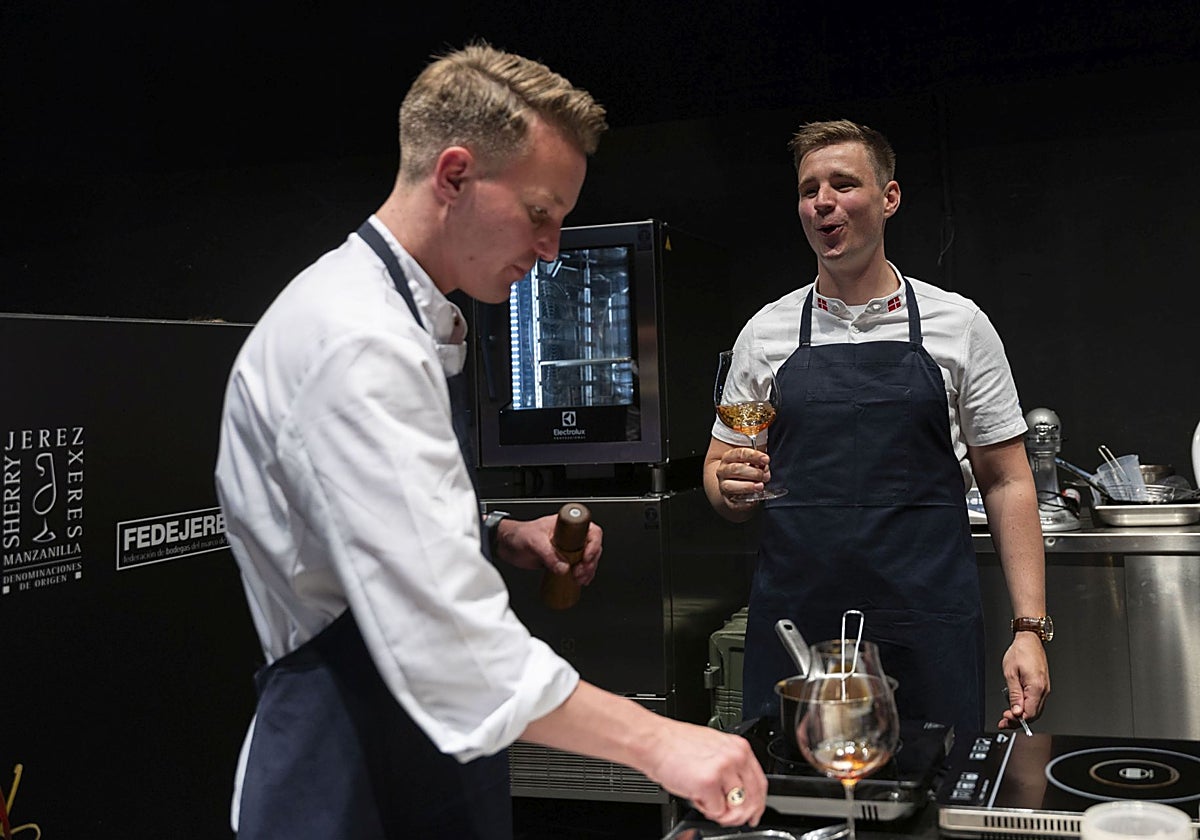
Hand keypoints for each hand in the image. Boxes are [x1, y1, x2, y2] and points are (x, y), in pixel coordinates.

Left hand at [492, 514, 601, 585]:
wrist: (505, 545)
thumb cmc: (518, 535)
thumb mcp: (534, 542)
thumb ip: (548, 555)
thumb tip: (563, 568)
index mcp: (566, 524)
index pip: (590, 530)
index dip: (593, 544)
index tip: (586, 557)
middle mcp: (569, 535)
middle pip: (592, 546)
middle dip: (590, 562)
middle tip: (580, 572)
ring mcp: (567, 548)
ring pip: (587, 558)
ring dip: (587, 570)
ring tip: (579, 579)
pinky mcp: (562, 559)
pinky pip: (577, 566)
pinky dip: (581, 575)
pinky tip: (578, 581)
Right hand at [645, 718, 766, 826]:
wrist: (653, 741)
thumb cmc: (675, 745)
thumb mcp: (713, 748)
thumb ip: (730, 767)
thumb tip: (739, 792)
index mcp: (739, 748)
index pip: (760, 784)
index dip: (758, 804)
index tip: (754, 814)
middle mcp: (735, 757)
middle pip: (752, 799)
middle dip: (739, 815)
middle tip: (725, 817)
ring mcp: (723, 770)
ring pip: (735, 808)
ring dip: (719, 811)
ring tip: (703, 798)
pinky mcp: (708, 783)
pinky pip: (716, 811)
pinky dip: (704, 809)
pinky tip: (693, 794)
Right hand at [715, 447, 771, 506]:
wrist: (733, 484)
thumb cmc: (745, 471)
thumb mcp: (751, 462)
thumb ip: (758, 463)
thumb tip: (764, 468)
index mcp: (728, 458)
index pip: (740, 454)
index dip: (754, 456)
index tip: (766, 460)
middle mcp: (723, 471)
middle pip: (735, 469)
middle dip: (753, 473)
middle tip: (764, 476)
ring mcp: (723, 485)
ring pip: (730, 486)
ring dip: (748, 486)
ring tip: (760, 486)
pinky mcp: (727, 500)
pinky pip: (735, 502)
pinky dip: (746, 501)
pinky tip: (755, 499)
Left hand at [997, 632, 1049, 729]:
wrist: (1029, 640)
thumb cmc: (1020, 652)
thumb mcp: (1010, 674)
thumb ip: (1014, 694)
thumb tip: (1016, 711)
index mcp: (1037, 688)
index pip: (1029, 713)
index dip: (1017, 719)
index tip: (1005, 718)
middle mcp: (1044, 690)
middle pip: (1033, 714)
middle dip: (1018, 720)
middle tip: (1004, 721)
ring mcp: (1044, 689)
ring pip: (1035, 709)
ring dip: (1021, 715)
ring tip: (1007, 716)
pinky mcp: (1042, 686)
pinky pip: (1035, 702)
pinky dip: (1025, 707)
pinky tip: (1016, 707)